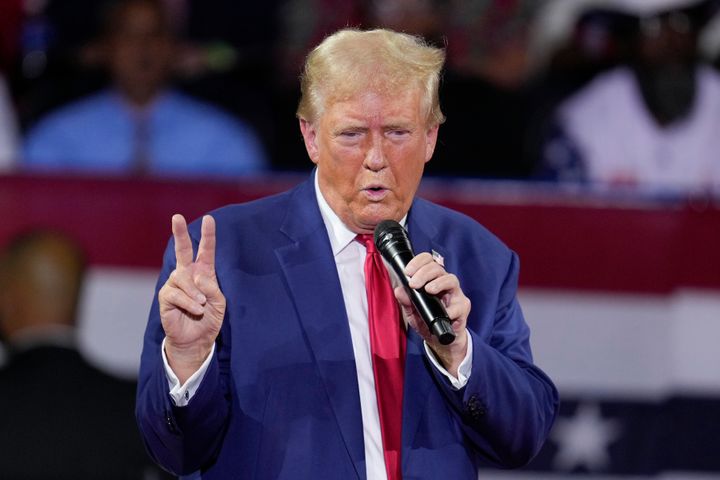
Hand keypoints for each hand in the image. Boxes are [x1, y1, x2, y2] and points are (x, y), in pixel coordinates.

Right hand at [158, 214, 225, 383]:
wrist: (197, 339)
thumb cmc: (209, 319)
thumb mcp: (220, 303)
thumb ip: (212, 288)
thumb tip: (197, 276)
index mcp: (203, 273)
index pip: (205, 251)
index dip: (208, 235)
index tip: (209, 219)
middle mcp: (187, 274)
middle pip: (182, 250)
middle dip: (180, 233)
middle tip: (177, 217)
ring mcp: (174, 284)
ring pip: (183, 279)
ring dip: (195, 294)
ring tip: (202, 306)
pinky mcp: (166, 297)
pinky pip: (176, 294)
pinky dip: (189, 303)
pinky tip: (195, 310)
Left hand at [394, 252, 469, 376]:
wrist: (440, 340)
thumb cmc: (427, 321)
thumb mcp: (412, 312)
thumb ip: (406, 301)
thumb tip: (399, 290)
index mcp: (432, 280)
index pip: (428, 261)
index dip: (418, 262)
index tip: (408, 272)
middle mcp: (445, 284)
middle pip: (438, 268)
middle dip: (424, 273)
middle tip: (413, 284)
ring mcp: (455, 294)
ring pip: (451, 279)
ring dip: (439, 283)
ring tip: (429, 290)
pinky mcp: (463, 308)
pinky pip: (459, 305)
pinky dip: (450, 309)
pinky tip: (444, 313)